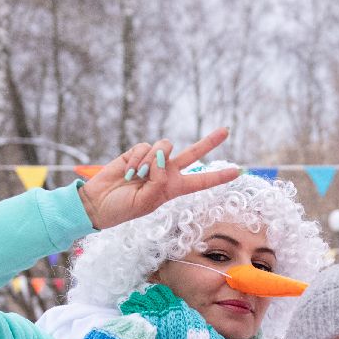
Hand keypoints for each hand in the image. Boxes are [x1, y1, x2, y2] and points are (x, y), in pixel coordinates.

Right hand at [77, 129, 240, 230]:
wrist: (99, 203)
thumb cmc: (124, 209)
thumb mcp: (147, 202)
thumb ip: (159, 180)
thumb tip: (163, 157)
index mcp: (174, 189)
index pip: (202, 181)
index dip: (219, 176)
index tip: (239, 171)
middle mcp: (167, 172)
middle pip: (193, 154)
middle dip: (209, 141)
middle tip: (226, 130)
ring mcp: (152, 161)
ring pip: (164, 147)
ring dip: (151, 161)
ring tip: (137, 177)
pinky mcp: (137, 153)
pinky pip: (145, 147)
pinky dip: (138, 159)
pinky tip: (128, 172)